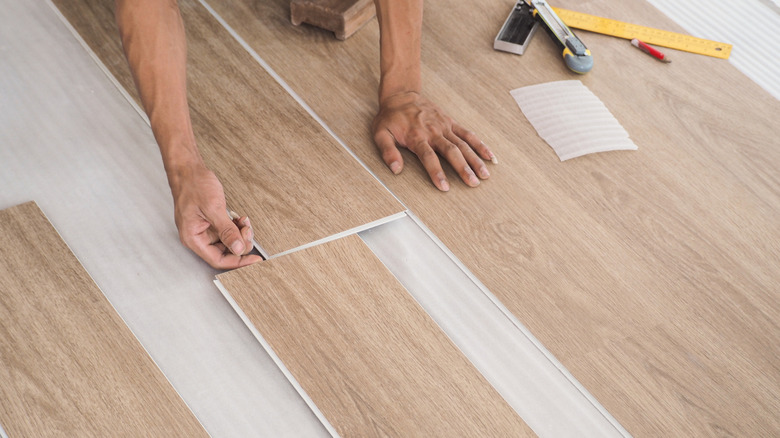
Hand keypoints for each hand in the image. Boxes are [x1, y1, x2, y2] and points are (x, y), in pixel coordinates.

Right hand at [169, 163, 261, 268]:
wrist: (189, 169)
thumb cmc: (193, 185)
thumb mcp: (213, 208)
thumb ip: (226, 230)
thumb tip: (238, 248)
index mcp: (193, 238)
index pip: (218, 260)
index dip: (238, 262)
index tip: (254, 259)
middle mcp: (198, 237)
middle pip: (225, 252)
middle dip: (240, 243)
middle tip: (248, 231)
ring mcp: (205, 230)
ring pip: (228, 241)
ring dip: (240, 234)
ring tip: (245, 223)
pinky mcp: (211, 222)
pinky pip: (227, 231)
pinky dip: (237, 226)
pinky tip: (240, 219)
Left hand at [371, 91, 495, 190]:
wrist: (401, 95)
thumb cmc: (390, 117)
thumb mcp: (381, 133)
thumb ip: (388, 151)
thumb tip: (396, 170)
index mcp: (417, 136)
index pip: (429, 157)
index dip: (437, 172)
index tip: (444, 187)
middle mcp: (433, 131)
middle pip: (451, 151)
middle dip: (463, 168)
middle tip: (472, 183)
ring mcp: (444, 126)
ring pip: (463, 144)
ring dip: (475, 159)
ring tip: (484, 175)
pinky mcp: (451, 122)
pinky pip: (467, 134)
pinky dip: (479, 145)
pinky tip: (489, 157)